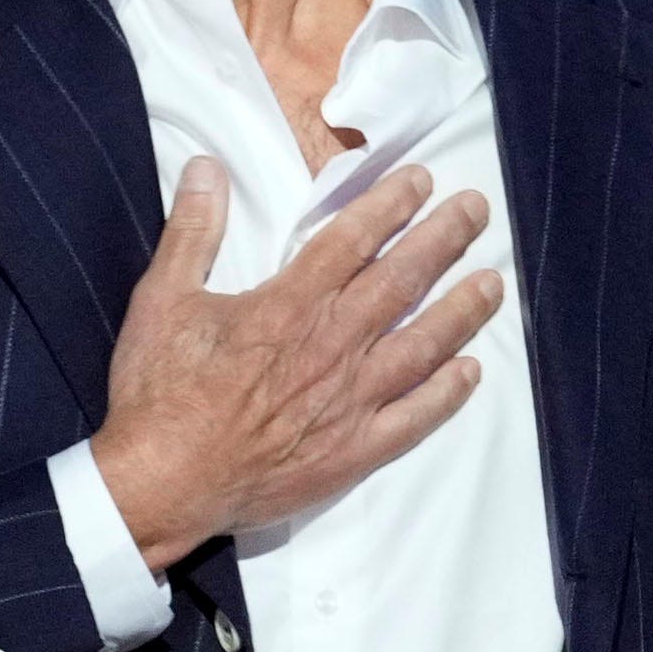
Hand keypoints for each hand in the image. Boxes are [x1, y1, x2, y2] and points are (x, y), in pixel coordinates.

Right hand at [92, 159, 501, 573]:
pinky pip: (416, 418)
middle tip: (477, 209)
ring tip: (493, 282)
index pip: (353, 240)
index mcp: (288, 305)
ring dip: (462, 310)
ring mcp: (350, 401)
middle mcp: (332, 347)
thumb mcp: (162, 300)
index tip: (422, 180)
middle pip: (402, 281)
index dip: (391, 204)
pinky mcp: (354, 451)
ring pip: (423, 345)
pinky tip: (471, 371)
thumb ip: (192, 232)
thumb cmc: (159, 394)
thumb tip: (207, 167)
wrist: (162, 484)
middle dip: (444, 238)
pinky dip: (448, 394)